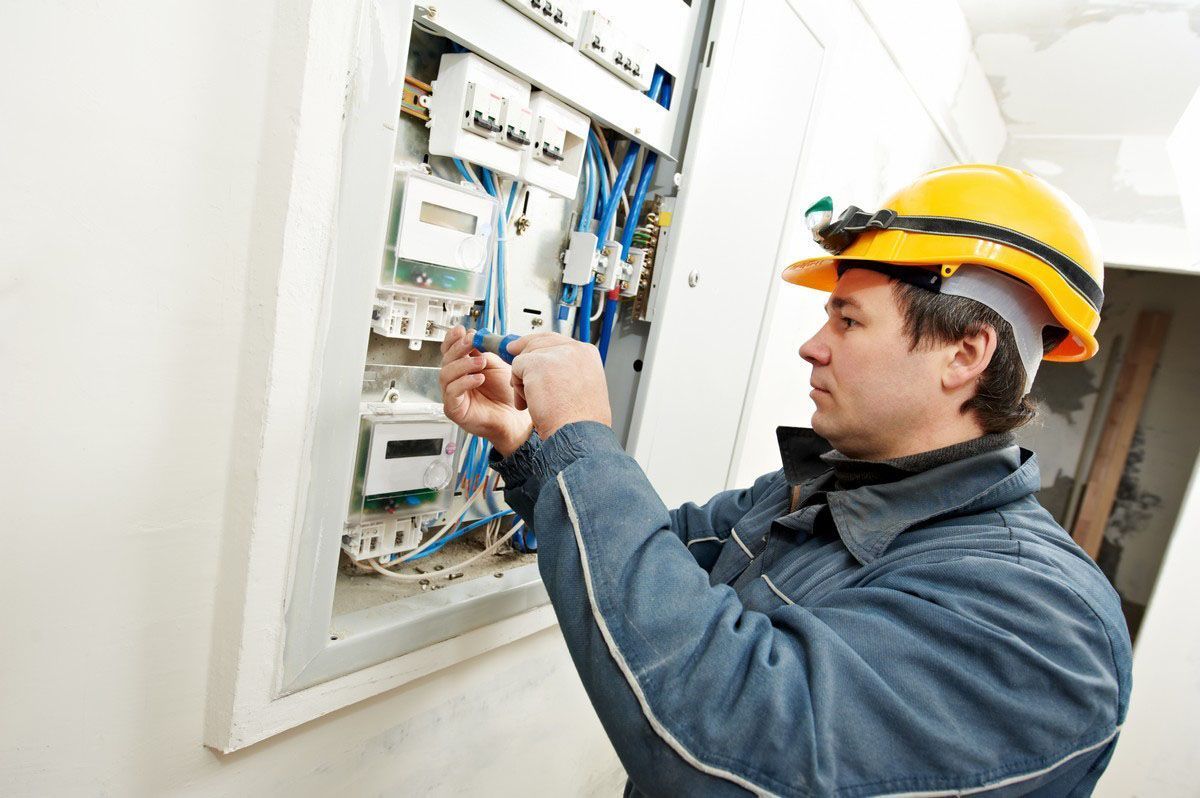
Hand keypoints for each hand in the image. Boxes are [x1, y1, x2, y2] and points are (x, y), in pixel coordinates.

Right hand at [439, 326, 532, 455]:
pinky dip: (465, 382)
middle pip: (446, 360)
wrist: (515, 418)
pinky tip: (479, 378)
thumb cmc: (506, 395)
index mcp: (463, 369)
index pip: (450, 351)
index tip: (461, 330)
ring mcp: (453, 396)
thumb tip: (473, 336)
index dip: (452, 339)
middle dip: (458, 348)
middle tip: (471, 340)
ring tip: (480, 362)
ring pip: (446, 375)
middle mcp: (455, 381)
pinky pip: (452, 393)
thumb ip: (482, 352)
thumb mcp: (495, 366)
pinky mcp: (454, 410)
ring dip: (463, 364)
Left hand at [508, 332, 611, 439]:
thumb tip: (544, 367)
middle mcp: (574, 349)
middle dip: (525, 359)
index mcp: (587, 354)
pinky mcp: (538, 364)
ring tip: (534, 401)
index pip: (556, 340)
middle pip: (538, 342)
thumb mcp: (582, 389)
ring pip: (526, 356)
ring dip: (524, 380)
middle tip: (516, 369)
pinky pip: (516, 368)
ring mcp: (556, 354)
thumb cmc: (580, 422)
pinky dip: (518, 387)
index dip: (538, 347)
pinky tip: (530, 402)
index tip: (524, 350)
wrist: (579, 434)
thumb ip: (566, 372)